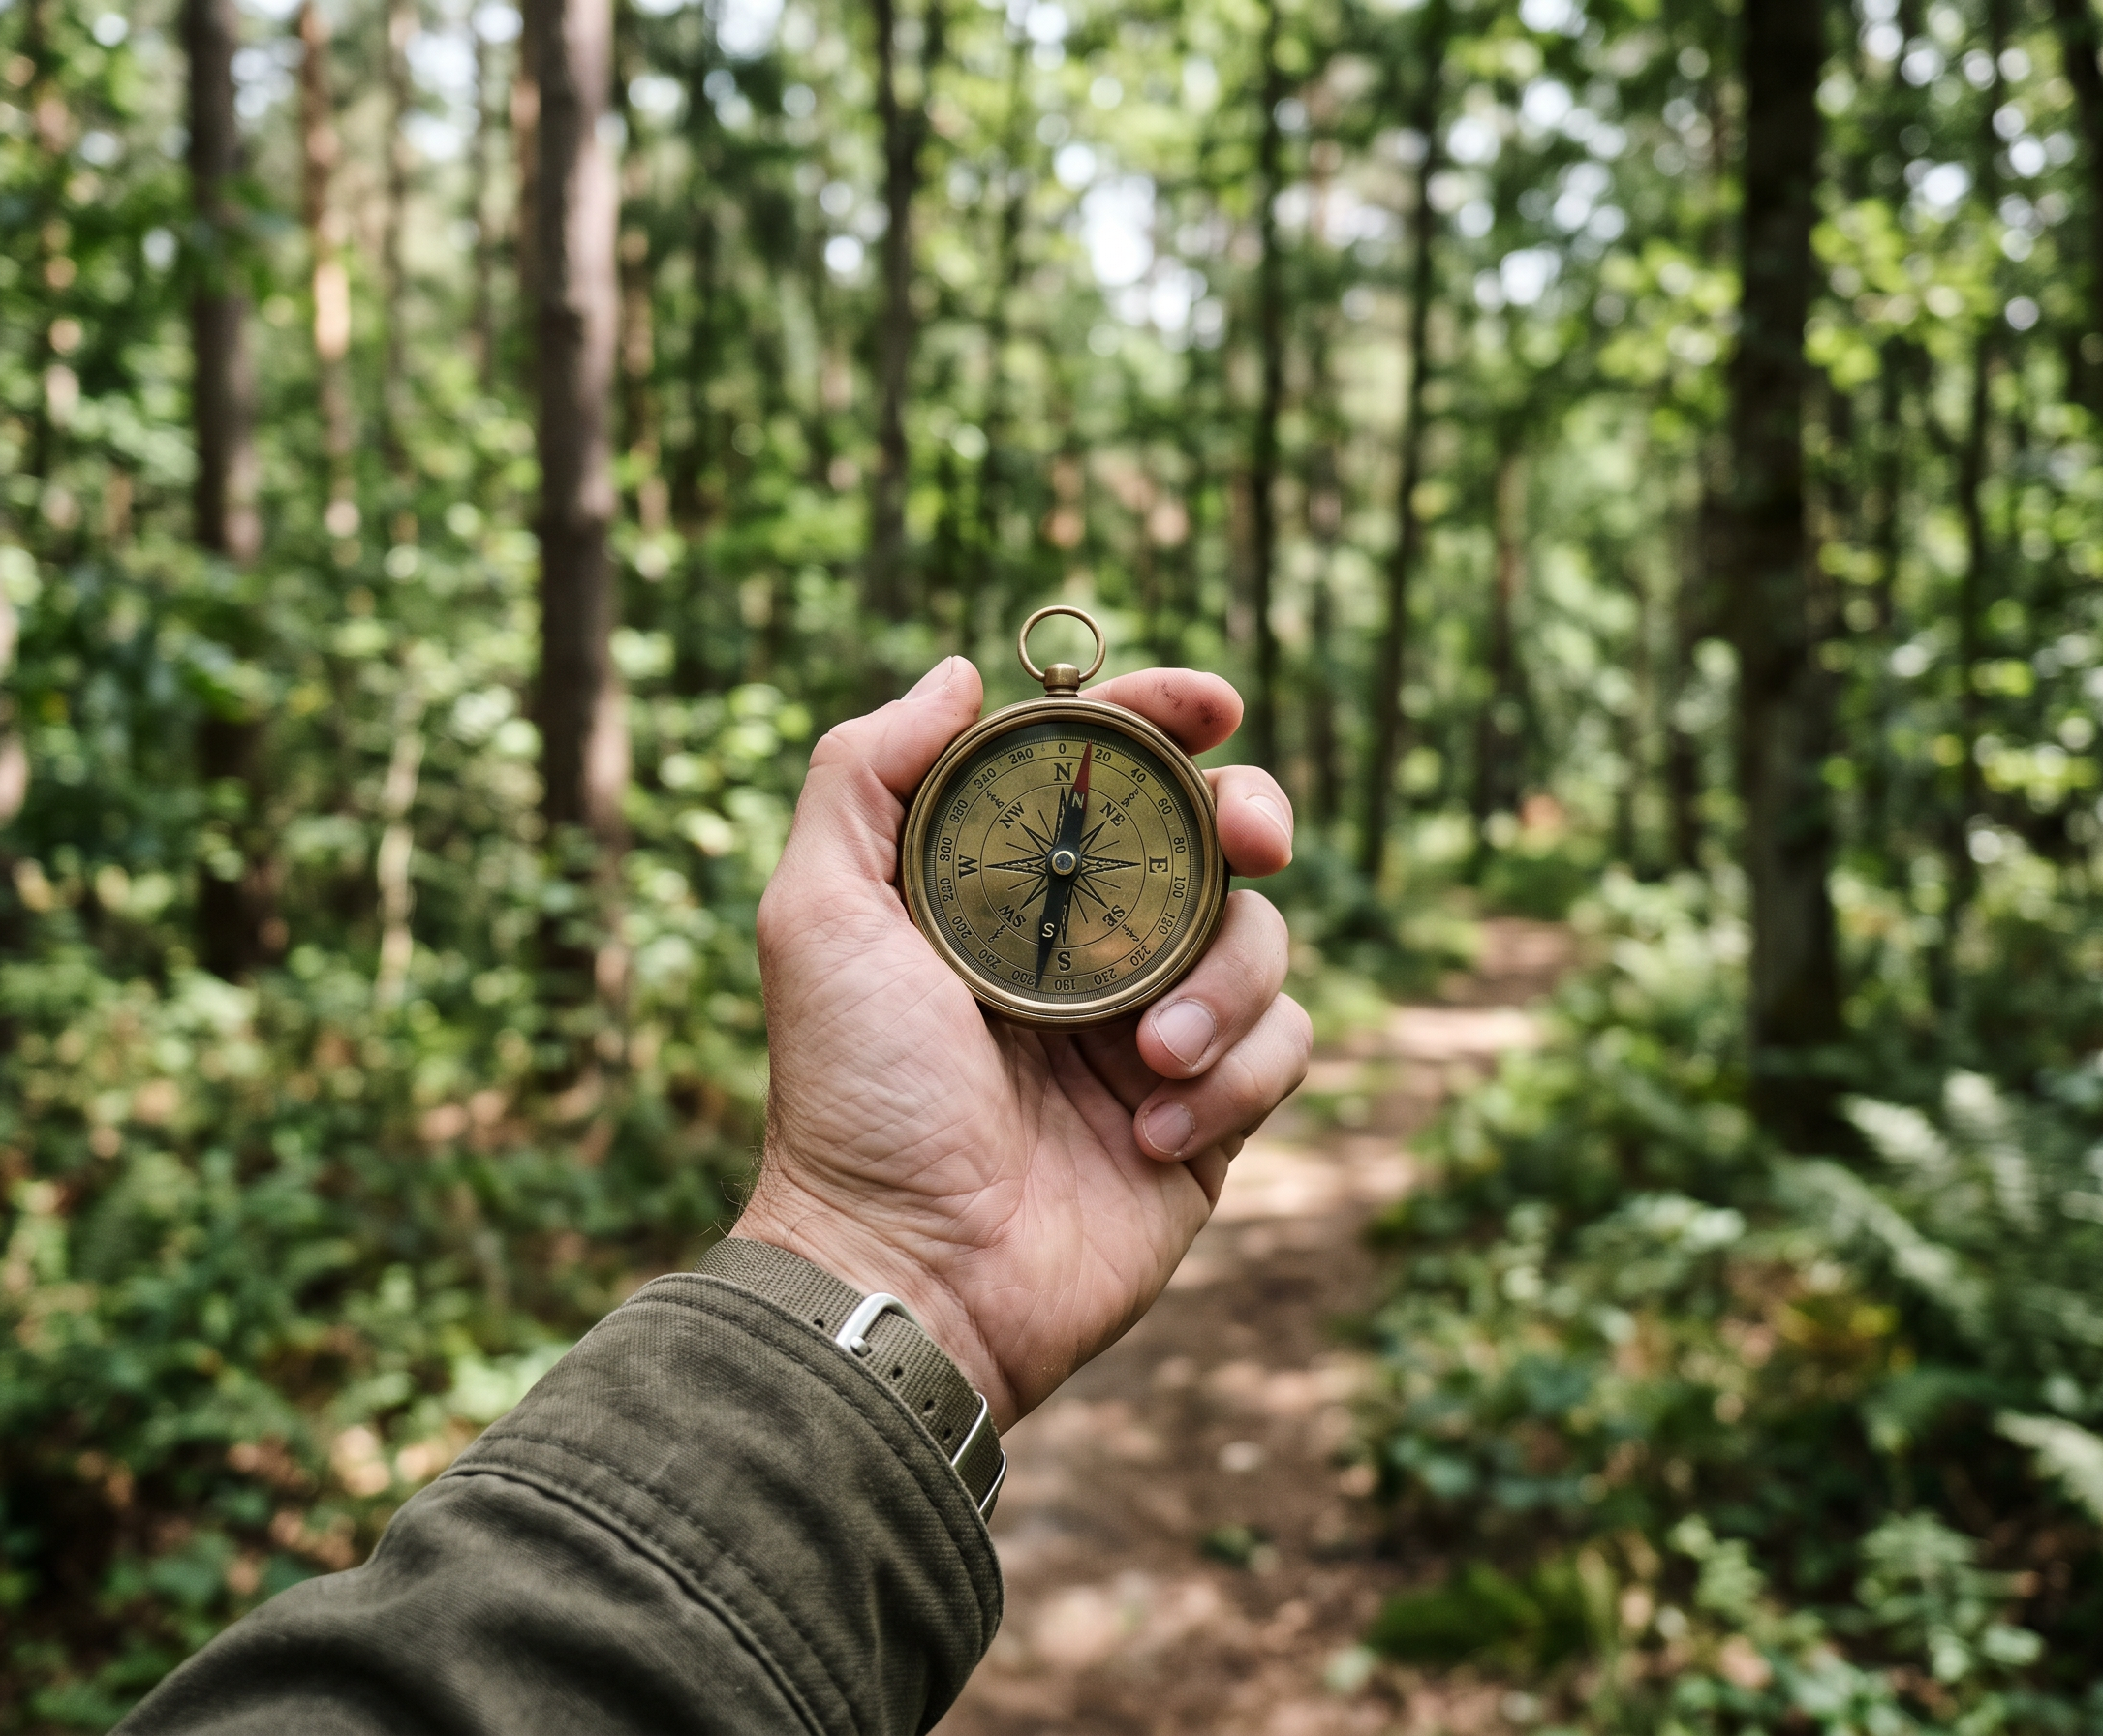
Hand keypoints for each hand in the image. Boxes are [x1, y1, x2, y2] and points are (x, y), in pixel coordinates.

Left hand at [735, 657, 1310, 1429]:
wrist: (910, 1273)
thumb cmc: (853, 1096)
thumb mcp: (819, 916)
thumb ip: (865, 776)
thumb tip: (958, 674)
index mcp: (1010, 892)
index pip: (1107, 772)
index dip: (1166, 716)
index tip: (1214, 704)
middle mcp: (1091, 950)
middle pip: (1215, 837)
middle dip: (1250, 817)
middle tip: (1253, 842)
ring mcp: (1155, 1033)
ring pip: (1263, 941)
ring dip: (1226, 987)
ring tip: (1152, 1058)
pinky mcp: (1208, 1118)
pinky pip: (1283, 1049)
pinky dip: (1234, 1080)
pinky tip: (1150, 1136)